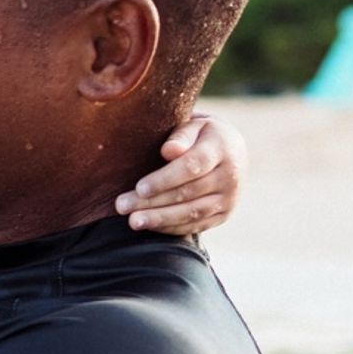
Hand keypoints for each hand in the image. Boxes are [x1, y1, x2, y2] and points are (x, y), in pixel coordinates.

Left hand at [117, 113, 243, 235]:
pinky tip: (149, 226)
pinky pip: (196, 225)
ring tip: (133, 221)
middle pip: (188, 192)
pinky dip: (171, 227)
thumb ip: (180, 136)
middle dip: (153, 201)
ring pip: (192, 212)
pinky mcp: (223, 214)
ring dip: (160, 219)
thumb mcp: (193, 126)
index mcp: (222, 148)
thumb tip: (169, 151)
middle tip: (122, 206)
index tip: (140, 188)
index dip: (165, 179)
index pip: (193, 166)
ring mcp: (229, 198)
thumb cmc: (199, 135)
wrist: (230, 151)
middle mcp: (230, 175)